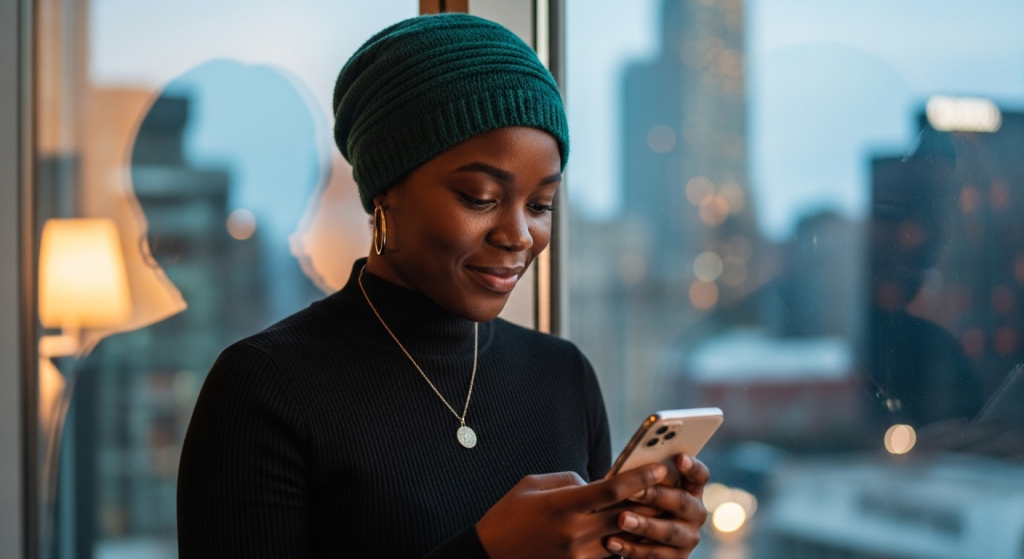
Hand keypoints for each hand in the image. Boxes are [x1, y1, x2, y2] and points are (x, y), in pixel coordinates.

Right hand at [476, 464, 668, 558]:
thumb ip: (567, 480)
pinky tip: (627, 531)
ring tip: (655, 508)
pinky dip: (620, 541)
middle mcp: (575, 531)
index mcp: (564, 505)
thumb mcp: (532, 485)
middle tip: (669, 488)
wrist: (489, 556)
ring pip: (622, 537)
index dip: (640, 478)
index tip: (660, 469)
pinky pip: (608, 553)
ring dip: (638, 523)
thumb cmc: (507, 515)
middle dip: (649, 501)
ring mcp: (578, 554)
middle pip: (625, 515)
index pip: (613, 489)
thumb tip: (594, 483)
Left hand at [605, 455, 709, 557]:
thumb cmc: (640, 505)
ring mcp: (688, 538)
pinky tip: (611, 541)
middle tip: (632, 492)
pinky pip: (652, 554)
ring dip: (644, 524)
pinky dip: (631, 548)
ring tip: (622, 519)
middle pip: (682, 502)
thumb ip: (645, 480)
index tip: (678, 458)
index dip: (692, 467)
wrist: (639, 540)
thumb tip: (627, 469)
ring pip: (668, 531)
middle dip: (656, 496)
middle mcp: (695, 513)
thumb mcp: (647, 491)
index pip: (699, 476)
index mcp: (691, 490)